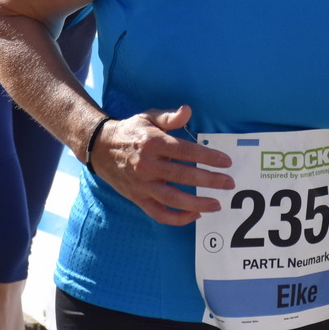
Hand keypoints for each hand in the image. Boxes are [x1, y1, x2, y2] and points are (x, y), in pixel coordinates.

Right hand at [89, 105, 234, 225]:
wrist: (99, 148)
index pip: (186, 151)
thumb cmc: (130, 131)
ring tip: (217, 204)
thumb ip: (169, 117)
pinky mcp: (138, 198)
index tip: (226, 162)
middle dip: (210, 181)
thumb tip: (188, 111)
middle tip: (229, 183)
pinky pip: (159, 214)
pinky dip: (178, 218)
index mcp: (153, 143)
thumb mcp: (148, 117)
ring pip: (173, 199)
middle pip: (183, 176)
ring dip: (198, 203)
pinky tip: (194, 214)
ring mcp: (142, 185)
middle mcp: (147, 165)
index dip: (208, 157)